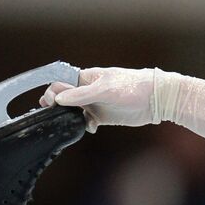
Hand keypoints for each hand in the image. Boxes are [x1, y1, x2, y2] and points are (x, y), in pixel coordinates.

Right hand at [39, 66, 156, 132]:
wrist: (155, 99)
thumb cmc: (132, 86)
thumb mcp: (105, 90)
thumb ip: (82, 94)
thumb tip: (59, 98)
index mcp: (87, 77)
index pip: (62, 82)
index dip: (53, 91)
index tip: (50, 101)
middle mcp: (88, 90)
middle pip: (65, 97)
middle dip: (57, 106)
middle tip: (54, 114)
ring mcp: (95, 103)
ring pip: (74, 111)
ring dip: (71, 117)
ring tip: (75, 121)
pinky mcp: (103, 116)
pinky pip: (86, 122)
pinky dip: (85, 126)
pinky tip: (91, 127)